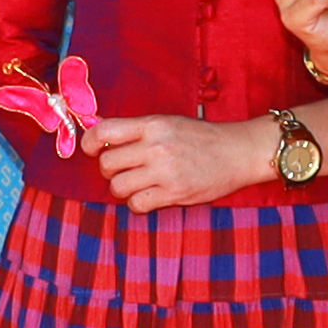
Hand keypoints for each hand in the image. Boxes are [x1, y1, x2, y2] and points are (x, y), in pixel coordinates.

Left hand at [88, 113, 264, 211]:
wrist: (238, 151)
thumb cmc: (201, 138)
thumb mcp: (168, 123)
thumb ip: (137, 130)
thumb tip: (99, 134)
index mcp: (153, 124)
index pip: (104, 131)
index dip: (89, 142)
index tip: (92, 149)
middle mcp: (156, 146)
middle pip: (107, 163)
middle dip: (109, 170)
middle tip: (123, 170)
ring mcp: (165, 171)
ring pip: (117, 187)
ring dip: (122, 188)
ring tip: (137, 184)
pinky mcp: (175, 193)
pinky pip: (137, 204)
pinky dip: (138, 203)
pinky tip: (149, 195)